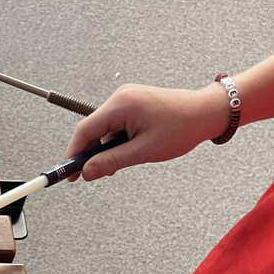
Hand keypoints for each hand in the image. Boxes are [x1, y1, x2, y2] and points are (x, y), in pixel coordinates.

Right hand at [64, 83, 230, 180]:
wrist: (206, 112)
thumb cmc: (181, 128)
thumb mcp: (143, 151)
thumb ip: (111, 162)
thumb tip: (86, 172)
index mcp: (121, 105)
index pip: (84, 131)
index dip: (73, 154)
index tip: (66, 173)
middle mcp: (120, 97)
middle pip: (92, 130)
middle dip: (90, 154)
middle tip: (88, 176)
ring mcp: (127, 99)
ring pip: (104, 130)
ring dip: (106, 149)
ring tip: (124, 161)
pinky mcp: (133, 104)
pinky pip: (115, 125)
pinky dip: (116, 141)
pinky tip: (130, 151)